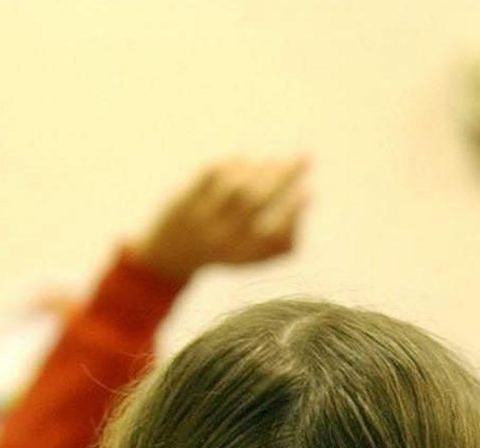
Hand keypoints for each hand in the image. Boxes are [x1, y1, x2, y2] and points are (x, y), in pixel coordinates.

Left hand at [131, 157, 309, 283]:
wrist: (171, 258)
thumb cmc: (228, 251)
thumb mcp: (257, 257)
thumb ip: (285, 241)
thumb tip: (308, 198)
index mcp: (246, 255)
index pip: (276, 234)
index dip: (295, 211)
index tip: (309, 191)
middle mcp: (223, 239)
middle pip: (257, 200)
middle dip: (285, 176)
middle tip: (306, 158)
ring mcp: (201, 219)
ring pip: (234, 187)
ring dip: (260, 168)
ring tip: (274, 161)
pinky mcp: (183, 202)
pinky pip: (210, 176)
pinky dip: (232, 164)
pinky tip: (244, 161)